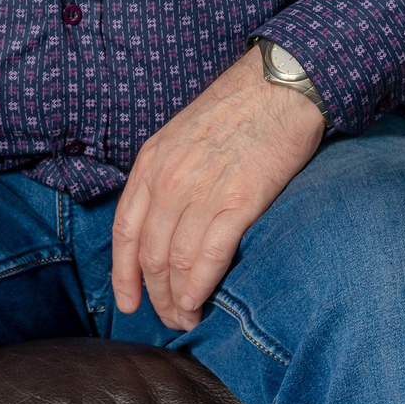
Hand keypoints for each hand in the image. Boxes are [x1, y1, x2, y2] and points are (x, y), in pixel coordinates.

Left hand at [111, 48, 326, 329]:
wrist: (281, 84)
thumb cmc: (238, 108)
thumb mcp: (183, 134)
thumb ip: (168, 174)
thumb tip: (165, 221)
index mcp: (152, 162)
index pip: (125, 231)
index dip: (123, 275)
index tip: (129, 303)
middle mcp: (169, 178)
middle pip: (150, 255)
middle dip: (156, 296)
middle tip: (171, 318)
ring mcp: (202, 190)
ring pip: (176, 261)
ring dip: (179, 300)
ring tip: (189, 319)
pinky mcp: (239, 200)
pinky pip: (209, 256)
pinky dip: (200, 286)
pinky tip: (200, 302)